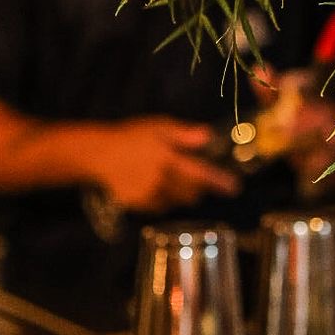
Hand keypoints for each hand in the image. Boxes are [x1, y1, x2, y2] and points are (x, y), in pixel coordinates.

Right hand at [80, 117, 240, 211]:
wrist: (99, 154)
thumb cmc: (133, 136)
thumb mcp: (160, 126)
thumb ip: (185, 134)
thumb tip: (209, 136)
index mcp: (168, 158)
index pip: (201, 174)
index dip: (219, 182)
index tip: (234, 187)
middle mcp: (160, 180)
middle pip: (192, 193)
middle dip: (198, 187)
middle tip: (193, 176)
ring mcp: (148, 195)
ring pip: (177, 202)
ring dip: (181, 194)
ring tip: (170, 178)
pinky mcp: (138, 205)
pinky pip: (161, 207)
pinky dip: (164, 200)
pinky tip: (155, 185)